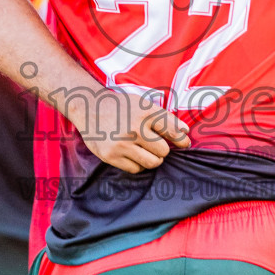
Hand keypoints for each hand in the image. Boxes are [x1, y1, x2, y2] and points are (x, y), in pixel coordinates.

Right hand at [75, 88, 191, 173]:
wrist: (89, 107)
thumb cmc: (121, 107)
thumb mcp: (143, 104)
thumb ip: (165, 117)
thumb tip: (185, 133)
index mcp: (145, 112)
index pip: (173, 131)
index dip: (181, 140)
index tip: (184, 143)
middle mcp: (135, 128)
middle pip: (164, 151)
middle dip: (161, 149)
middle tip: (153, 144)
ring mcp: (122, 143)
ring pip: (152, 163)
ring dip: (152, 159)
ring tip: (145, 151)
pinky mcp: (111, 156)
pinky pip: (136, 169)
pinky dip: (138, 165)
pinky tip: (132, 154)